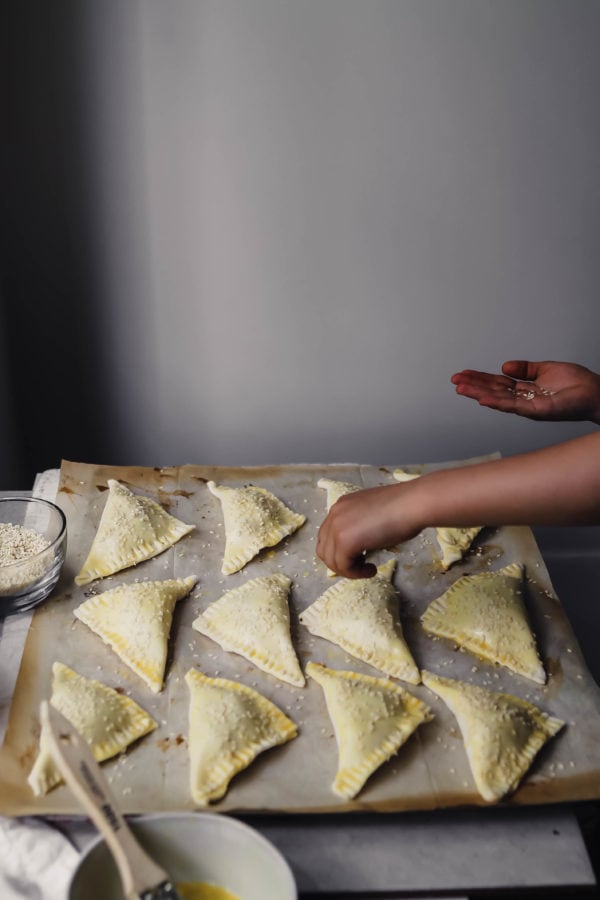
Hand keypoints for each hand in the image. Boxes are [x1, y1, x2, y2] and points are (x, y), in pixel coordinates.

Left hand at [316, 483, 421, 578]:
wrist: (413, 504)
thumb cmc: (403, 508)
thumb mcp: (374, 515)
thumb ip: (360, 526)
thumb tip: (360, 545)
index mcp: (341, 505)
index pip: (328, 535)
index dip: (340, 551)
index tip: (359, 557)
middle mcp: (334, 514)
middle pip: (325, 549)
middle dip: (340, 562)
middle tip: (360, 566)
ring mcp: (337, 527)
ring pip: (331, 560)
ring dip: (348, 570)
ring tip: (368, 568)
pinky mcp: (345, 541)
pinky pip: (343, 566)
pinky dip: (356, 573)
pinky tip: (371, 570)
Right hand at [451, 360, 599, 422]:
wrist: (595, 393)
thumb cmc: (577, 383)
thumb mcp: (545, 369)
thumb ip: (525, 368)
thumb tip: (504, 366)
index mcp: (525, 390)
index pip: (496, 383)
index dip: (479, 378)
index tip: (462, 374)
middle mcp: (523, 400)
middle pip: (493, 391)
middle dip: (472, 386)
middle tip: (454, 380)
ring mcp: (528, 407)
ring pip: (498, 399)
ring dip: (478, 394)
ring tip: (460, 388)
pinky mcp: (536, 411)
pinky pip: (513, 406)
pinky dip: (497, 402)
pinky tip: (483, 398)